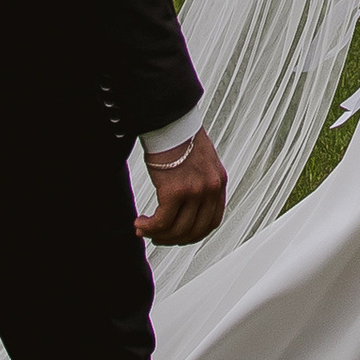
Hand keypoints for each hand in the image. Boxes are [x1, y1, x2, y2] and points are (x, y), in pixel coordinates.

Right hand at [138, 126, 226, 244]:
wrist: (169, 120)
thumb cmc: (179, 137)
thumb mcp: (200, 161)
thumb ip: (199, 182)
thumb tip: (186, 207)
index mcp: (219, 182)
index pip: (212, 221)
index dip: (193, 234)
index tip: (178, 236)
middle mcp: (211, 188)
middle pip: (194, 230)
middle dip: (174, 239)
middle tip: (157, 237)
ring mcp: (195, 191)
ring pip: (177, 229)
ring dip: (158, 235)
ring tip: (145, 230)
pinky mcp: (175, 191)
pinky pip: (162, 221)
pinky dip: (150, 227)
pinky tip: (140, 223)